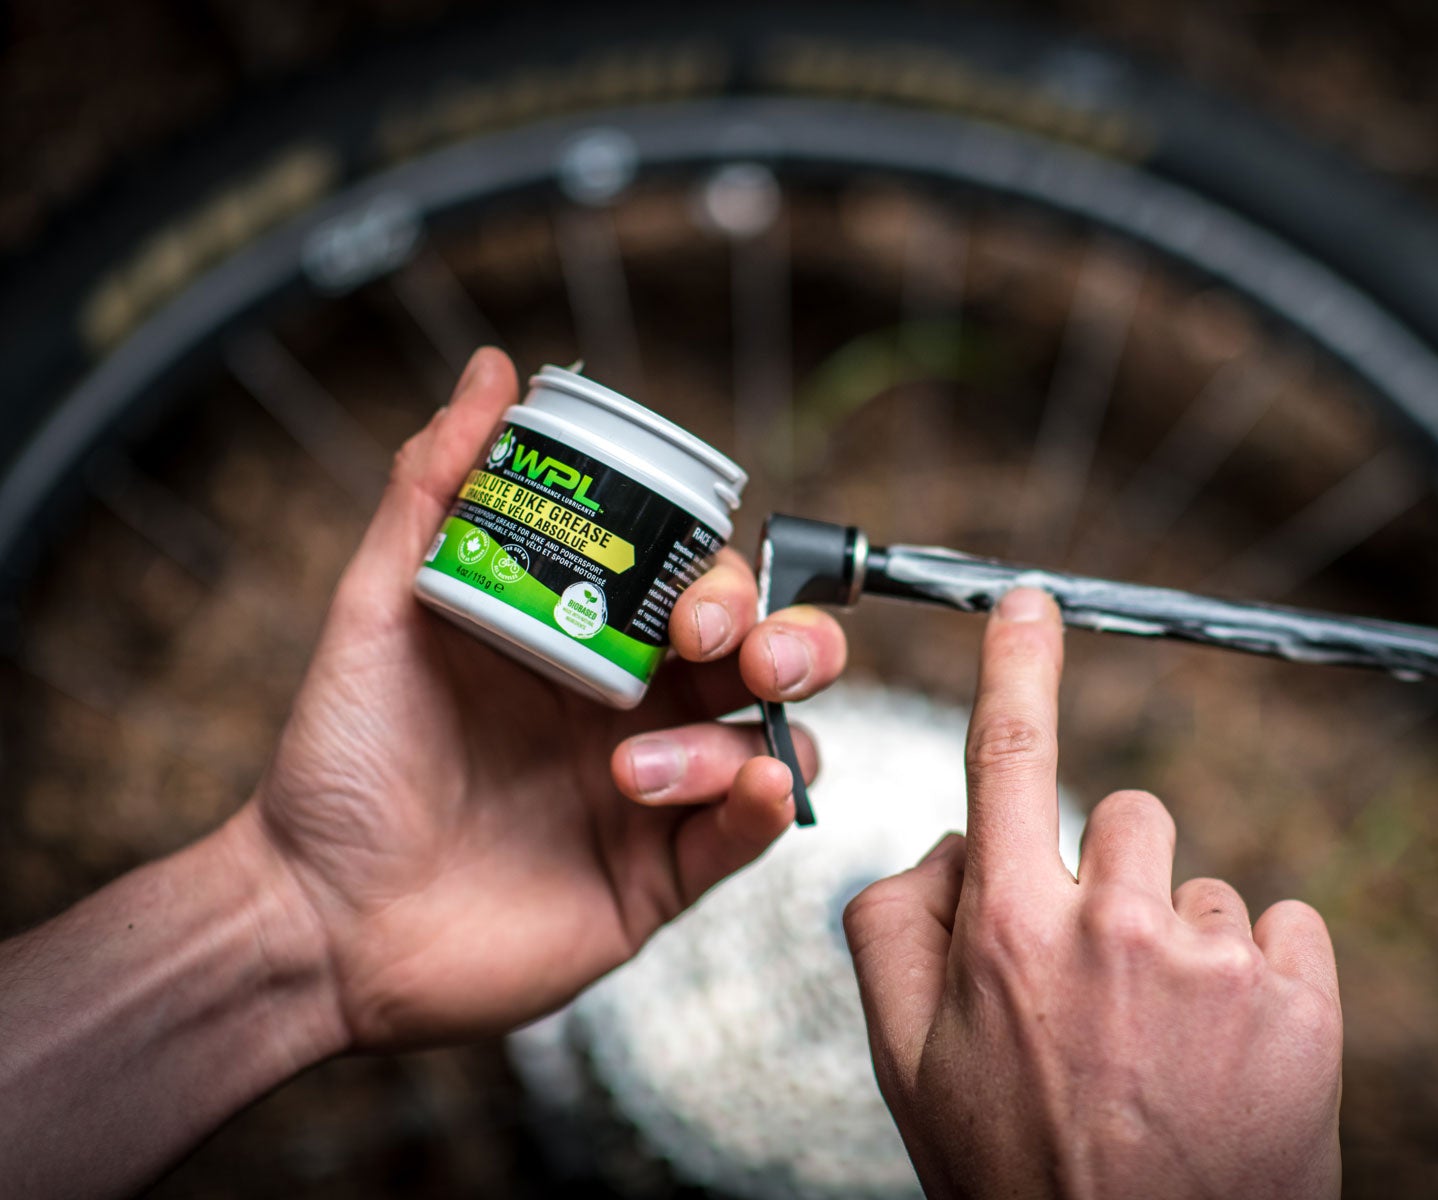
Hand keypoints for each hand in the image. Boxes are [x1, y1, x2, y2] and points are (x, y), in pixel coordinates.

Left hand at [245, 348, 846, 1048]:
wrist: (315, 916)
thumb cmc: (342, 764)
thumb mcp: (382, 609)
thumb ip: (436, 489)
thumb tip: (492, 371)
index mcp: (591, 643)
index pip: (701, 589)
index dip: (725, 581)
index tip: (690, 596)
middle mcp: (637, 711)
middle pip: (767, 657)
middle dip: (787, 641)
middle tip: (729, 651)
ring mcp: (657, 797)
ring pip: (776, 741)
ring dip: (750, 736)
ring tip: (637, 773)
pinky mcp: (659, 879)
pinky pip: (748, 836)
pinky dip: (765, 805)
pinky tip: (745, 791)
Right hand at [844, 588, 1341, 1198]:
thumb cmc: (1023, 1180)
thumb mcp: (908, 1069)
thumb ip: (893, 931)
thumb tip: (942, 847)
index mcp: (1008, 930)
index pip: (1005, 752)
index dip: (1017, 661)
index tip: (1029, 602)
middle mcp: (1112, 924)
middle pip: (1123, 814)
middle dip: (1111, 874)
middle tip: (1104, 979)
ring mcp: (1213, 958)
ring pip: (1200, 884)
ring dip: (1182, 942)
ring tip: (1166, 1044)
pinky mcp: (1300, 996)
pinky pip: (1284, 927)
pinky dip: (1263, 979)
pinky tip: (1229, 1056)